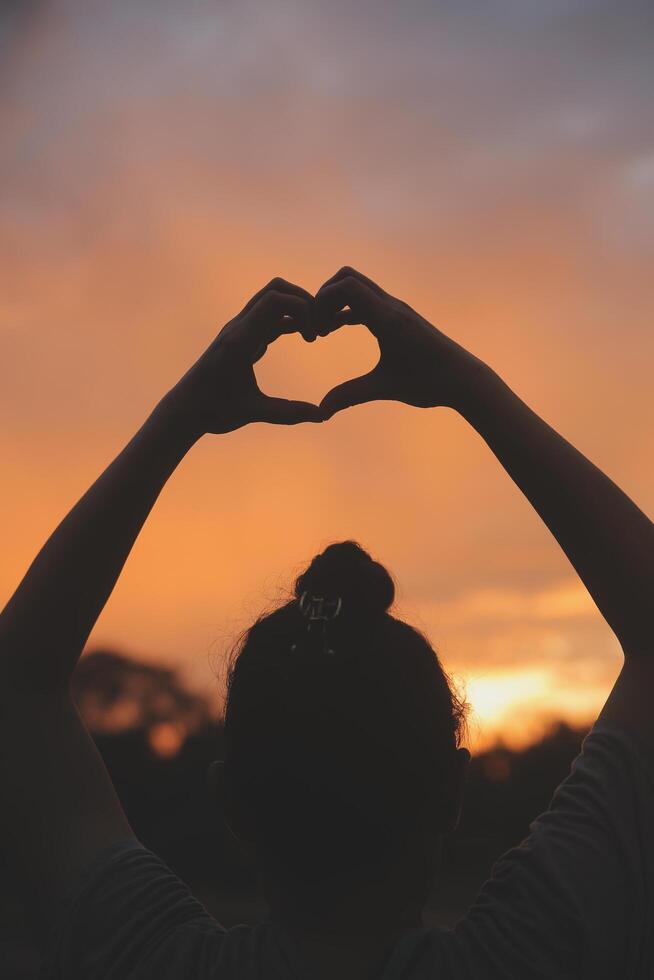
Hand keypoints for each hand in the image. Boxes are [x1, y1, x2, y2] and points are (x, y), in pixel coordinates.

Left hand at [162, 279, 323, 435]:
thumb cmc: (214, 412)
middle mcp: (238, 328)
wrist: (184, 409)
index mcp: (240, 341)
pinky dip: (289, 318)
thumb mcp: (253, 413)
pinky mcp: (241, 336)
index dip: (303, 310)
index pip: (275, 300)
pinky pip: (268, 314)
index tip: (314, 338)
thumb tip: (323, 416)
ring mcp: (238, 329)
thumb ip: (289, 413)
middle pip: (275, 289)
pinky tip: (302, 337)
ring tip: (312, 335)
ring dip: (296, 308)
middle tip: (318, 329)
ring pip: (271, 298)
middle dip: (303, 301)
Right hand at [314, 267, 480, 416]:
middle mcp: (392, 307)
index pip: (347, 286)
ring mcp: (396, 309)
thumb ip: (350, 396)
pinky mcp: (398, 317)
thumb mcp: (386, 388)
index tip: (318, 332)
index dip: (322, 302)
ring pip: (357, 287)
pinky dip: (347, 309)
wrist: (463, 379)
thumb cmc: (429, 383)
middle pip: (348, 277)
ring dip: (335, 302)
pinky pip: (366, 301)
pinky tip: (337, 330)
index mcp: (388, 319)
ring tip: (324, 332)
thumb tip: (321, 413)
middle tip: (317, 327)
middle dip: (325, 297)